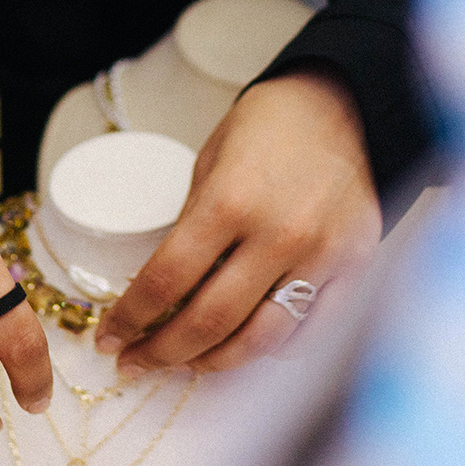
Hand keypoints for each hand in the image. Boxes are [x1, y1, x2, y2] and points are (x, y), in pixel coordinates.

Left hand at [94, 72, 380, 375]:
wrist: (344, 102)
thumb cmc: (268, 125)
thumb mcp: (211, 162)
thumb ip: (193, 228)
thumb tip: (165, 292)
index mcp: (230, 201)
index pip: (166, 281)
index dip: (130, 319)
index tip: (108, 339)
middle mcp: (278, 236)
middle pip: (209, 323)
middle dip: (161, 354)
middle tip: (135, 363)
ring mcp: (322, 257)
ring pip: (259, 343)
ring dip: (212, 364)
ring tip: (184, 363)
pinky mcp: (356, 269)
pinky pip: (308, 334)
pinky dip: (272, 350)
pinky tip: (245, 345)